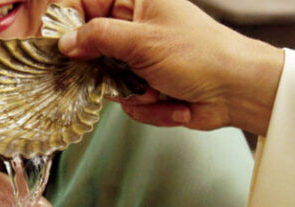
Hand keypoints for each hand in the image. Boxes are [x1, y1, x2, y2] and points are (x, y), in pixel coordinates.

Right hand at [56, 0, 283, 134]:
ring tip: (155, 90)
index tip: (58, 45)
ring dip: (130, 92)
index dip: (69, 23)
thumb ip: (99, 38)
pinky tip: (170, 101)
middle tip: (110, 76)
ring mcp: (141, 60)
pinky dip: (147, 107)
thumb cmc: (201, 55)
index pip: (86, 4)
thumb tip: (66, 41)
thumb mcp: (143, 41)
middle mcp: (137, 28)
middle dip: (103, 70)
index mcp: (137, 1)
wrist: (237, 92)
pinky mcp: (148, 88)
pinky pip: (127, 101)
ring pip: (107, 80)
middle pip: (92, 48)